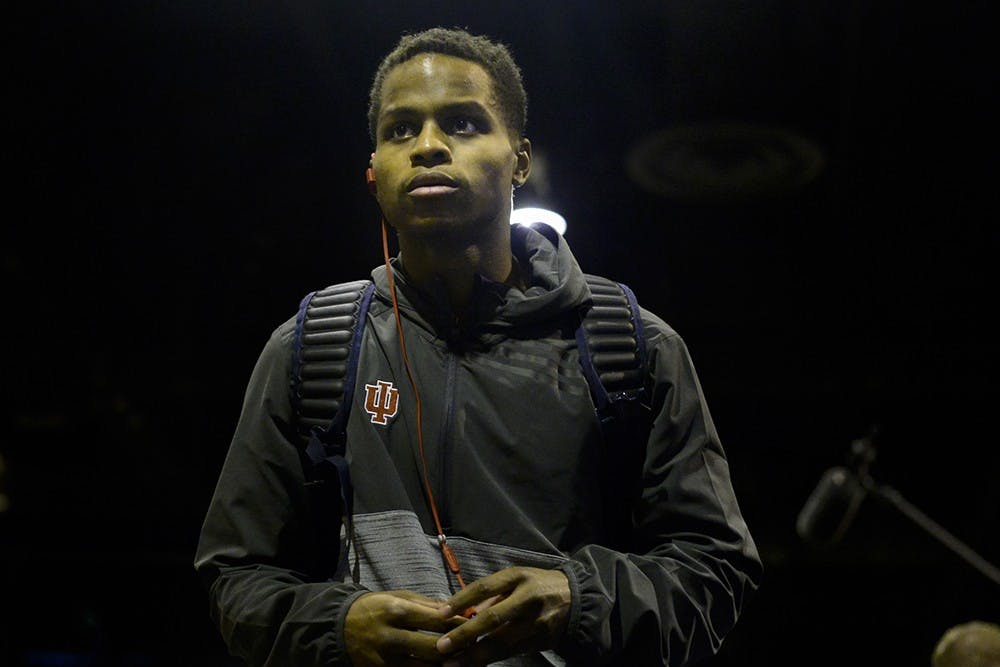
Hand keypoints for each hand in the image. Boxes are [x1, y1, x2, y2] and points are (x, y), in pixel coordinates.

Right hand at [345, 590, 465, 665]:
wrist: (340, 628)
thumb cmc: (376, 608)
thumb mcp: (399, 597)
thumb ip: (427, 604)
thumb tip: (457, 608)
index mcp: (397, 611)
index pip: (438, 620)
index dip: (461, 624)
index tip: (476, 624)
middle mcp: (391, 637)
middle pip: (434, 649)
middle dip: (459, 649)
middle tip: (475, 646)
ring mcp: (385, 660)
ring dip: (448, 665)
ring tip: (464, 660)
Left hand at [434, 567, 570, 665]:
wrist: (576, 598)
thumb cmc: (536, 585)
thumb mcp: (516, 578)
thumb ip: (491, 594)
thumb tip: (463, 611)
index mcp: (518, 577)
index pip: (485, 588)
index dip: (461, 601)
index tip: (440, 613)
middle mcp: (528, 599)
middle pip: (492, 619)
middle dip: (465, 635)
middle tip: (442, 646)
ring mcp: (536, 622)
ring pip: (501, 643)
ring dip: (474, 656)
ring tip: (451, 664)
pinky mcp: (541, 641)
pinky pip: (511, 653)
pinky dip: (490, 660)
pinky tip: (473, 665)